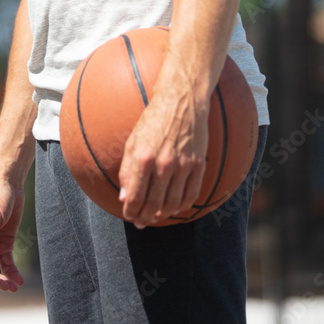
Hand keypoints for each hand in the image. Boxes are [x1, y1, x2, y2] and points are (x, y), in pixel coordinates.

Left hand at [118, 81, 207, 228]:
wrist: (181, 101)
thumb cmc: (153, 119)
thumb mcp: (133, 140)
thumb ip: (128, 170)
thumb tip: (125, 197)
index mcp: (144, 157)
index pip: (136, 196)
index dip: (131, 211)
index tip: (129, 216)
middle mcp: (164, 164)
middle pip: (154, 205)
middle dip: (145, 218)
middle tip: (141, 222)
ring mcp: (184, 165)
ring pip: (173, 204)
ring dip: (163, 215)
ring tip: (155, 217)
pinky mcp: (198, 165)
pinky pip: (191, 195)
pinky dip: (182, 206)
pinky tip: (174, 207)